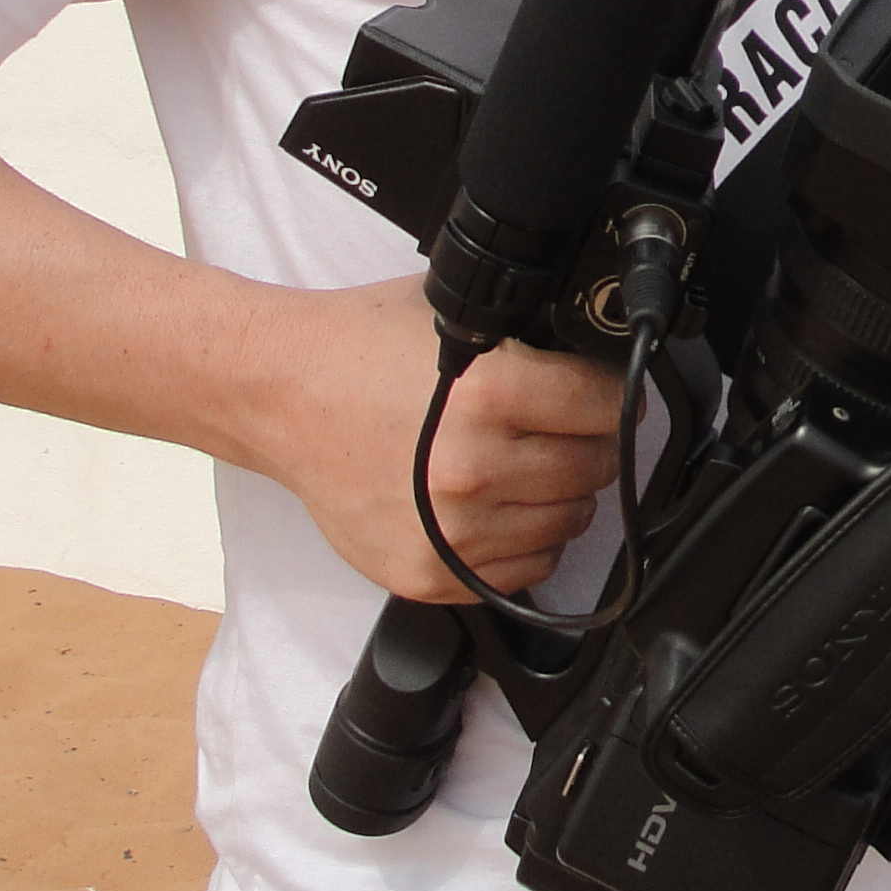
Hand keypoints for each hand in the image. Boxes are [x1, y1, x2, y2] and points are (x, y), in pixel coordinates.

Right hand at [245, 277, 625, 599]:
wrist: (278, 395)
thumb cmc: (360, 350)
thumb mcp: (458, 316)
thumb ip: (531, 338)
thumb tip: (598, 352)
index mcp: (491, 394)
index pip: (606, 408)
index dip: (611, 394)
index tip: (605, 395)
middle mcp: (473, 468)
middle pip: (592, 469)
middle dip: (588, 444)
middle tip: (564, 429)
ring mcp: (451, 531)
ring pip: (567, 524)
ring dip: (562, 496)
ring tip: (528, 466)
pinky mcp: (428, 573)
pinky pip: (523, 572)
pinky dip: (527, 542)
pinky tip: (501, 507)